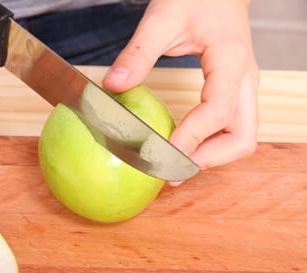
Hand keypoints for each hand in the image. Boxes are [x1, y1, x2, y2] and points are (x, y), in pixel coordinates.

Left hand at [103, 0, 259, 184]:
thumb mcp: (162, 19)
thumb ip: (137, 53)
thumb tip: (112, 85)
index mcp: (230, 61)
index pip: (218, 111)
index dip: (192, 137)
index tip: (164, 153)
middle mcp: (243, 81)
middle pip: (242, 138)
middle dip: (209, 159)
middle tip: (173, 170)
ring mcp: (242, 89)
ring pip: (240, 138)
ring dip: (211, 157)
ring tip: (175, 165)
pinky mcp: (234, 93)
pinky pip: (230, 129)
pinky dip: (210, 145)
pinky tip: (182, 148)